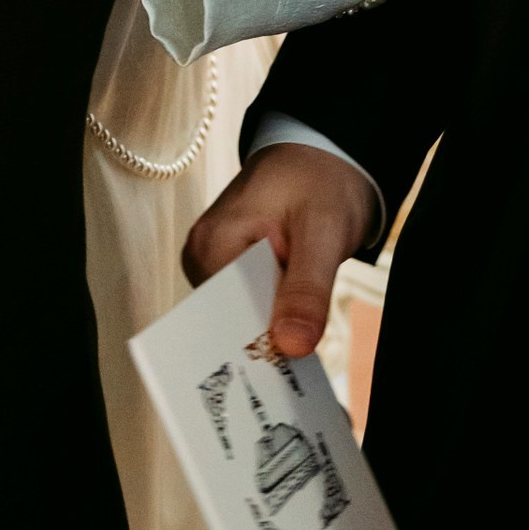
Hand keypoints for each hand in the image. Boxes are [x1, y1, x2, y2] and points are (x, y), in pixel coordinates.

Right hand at [184, 144, 378, 357]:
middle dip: (269, 347)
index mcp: (211, 245)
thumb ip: (307, 288)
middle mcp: (204, 257)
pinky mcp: (235, 270)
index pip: (224, 319)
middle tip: (304, 367)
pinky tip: (297, 329)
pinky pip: (253, 309)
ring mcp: (217, 263)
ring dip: (276, 335)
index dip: (258, 348)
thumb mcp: (323, 230)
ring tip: (304, 348)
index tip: (289, 373)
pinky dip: (277, 321)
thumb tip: (291, 347)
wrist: (324, 156)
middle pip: (232, 324)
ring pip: (244, 321)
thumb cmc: (320, 180)